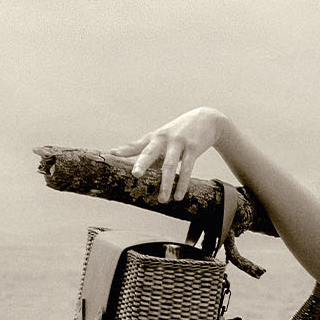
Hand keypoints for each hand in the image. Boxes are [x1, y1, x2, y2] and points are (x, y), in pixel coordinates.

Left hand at [110, 108, 226, 203]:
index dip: (125, 149)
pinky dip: (183, 184)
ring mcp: (179, 143)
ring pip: (170, 166)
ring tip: (162, 200)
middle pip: (151, 152)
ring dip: (166, 184)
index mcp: (154, 137)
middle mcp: (164, 139)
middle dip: (143, 163)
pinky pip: (187, 169)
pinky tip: (179, 196)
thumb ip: (147, 148)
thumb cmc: (180, 132)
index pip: (137, 145)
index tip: (112, 154)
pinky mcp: (193, 148)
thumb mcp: (163, 137)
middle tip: (135, 174)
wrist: (206, 120)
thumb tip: (127, 160)